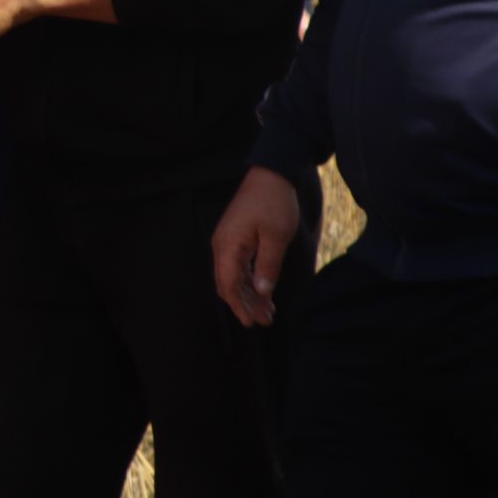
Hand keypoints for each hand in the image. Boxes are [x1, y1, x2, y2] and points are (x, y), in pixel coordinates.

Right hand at [211, 166, 300, 326]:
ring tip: (267, 311)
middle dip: (244, 304)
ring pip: (233, 277)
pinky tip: (263, 292)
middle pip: (227, 283)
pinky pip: (238, 266)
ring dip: (248, 294)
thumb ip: (267, 266)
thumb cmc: (274, 203)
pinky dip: (249, 281)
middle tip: (264, 321)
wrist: (271, 175)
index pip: (228, 284)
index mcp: (228, 245)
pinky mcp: (235, 238)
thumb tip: (261, 292)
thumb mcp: (276, 237)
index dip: (240, 305)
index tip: (254, 322)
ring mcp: (227, 241)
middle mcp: (222, 245)